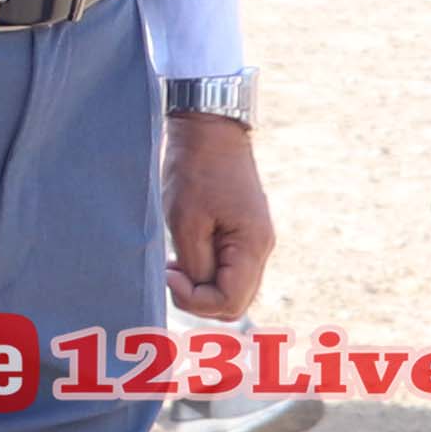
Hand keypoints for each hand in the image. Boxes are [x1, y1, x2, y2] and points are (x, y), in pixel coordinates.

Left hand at [160, 115, 272, 322]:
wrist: (209, 129)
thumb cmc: (195, 170)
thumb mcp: (186, 222)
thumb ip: (196, 266)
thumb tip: (198, 291)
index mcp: (251, 246)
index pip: (230, 303)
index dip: (195, 301)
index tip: (169, 274)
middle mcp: (260, 248)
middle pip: (234, 303)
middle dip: (198, 299)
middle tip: (171, 274)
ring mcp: (254, 241)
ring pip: (232, 288)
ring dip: (202, 287)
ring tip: (175, 264)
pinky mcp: (243, 233)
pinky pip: (229, 270)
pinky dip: (207, 273)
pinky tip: (185, 255)